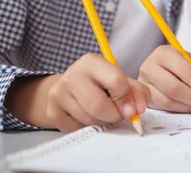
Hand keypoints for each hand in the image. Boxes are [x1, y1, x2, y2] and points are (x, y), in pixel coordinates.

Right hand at [5, 53, 149, 131]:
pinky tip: (90, 117)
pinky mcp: (52, 112)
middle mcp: (71, 75)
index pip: (115, 81)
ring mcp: (58, 94)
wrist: (71, 87)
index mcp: (91, 62)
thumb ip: (136, 91)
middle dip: (114, 115)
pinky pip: (78, 129)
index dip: (127, 99)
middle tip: (118, 114)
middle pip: (99, 106)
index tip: (132, 109)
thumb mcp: (120, 79)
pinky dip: (89, 127)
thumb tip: (138, 110)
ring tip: (105, 114)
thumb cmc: (101, 82)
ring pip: (89, 120)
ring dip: (103, 122)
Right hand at [138, 45, 190, 112]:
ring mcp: (143, 83)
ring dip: (188, 105)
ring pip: (168, 100)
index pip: (186, 71)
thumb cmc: (180, 64)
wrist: (163, 69)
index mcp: (164, 53)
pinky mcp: (145, 97)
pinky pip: (164, 108)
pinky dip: (181, 109)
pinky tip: (189, 105)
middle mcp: (149, 66)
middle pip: (174, 88)